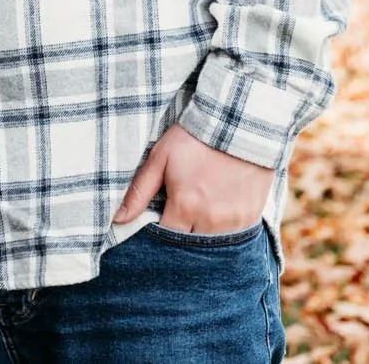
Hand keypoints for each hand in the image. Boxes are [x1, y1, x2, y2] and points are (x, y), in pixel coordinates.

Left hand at [114, 123, 274, 233]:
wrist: (238, 124)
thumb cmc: (194, 139)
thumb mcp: (160, 158)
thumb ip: (139, 192)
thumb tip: (118, 219)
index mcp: (185, 206)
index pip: (166, 238)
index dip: (159, 234)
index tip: (158, 221)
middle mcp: (210, 220)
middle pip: (189, 245)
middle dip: (180, 236)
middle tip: (178, 217)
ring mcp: (234, 221)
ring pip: (211, 243)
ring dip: (201, 233)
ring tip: (198, 213)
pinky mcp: (251, 217)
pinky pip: (233, 236)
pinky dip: (223, 229)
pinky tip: (218, 211)